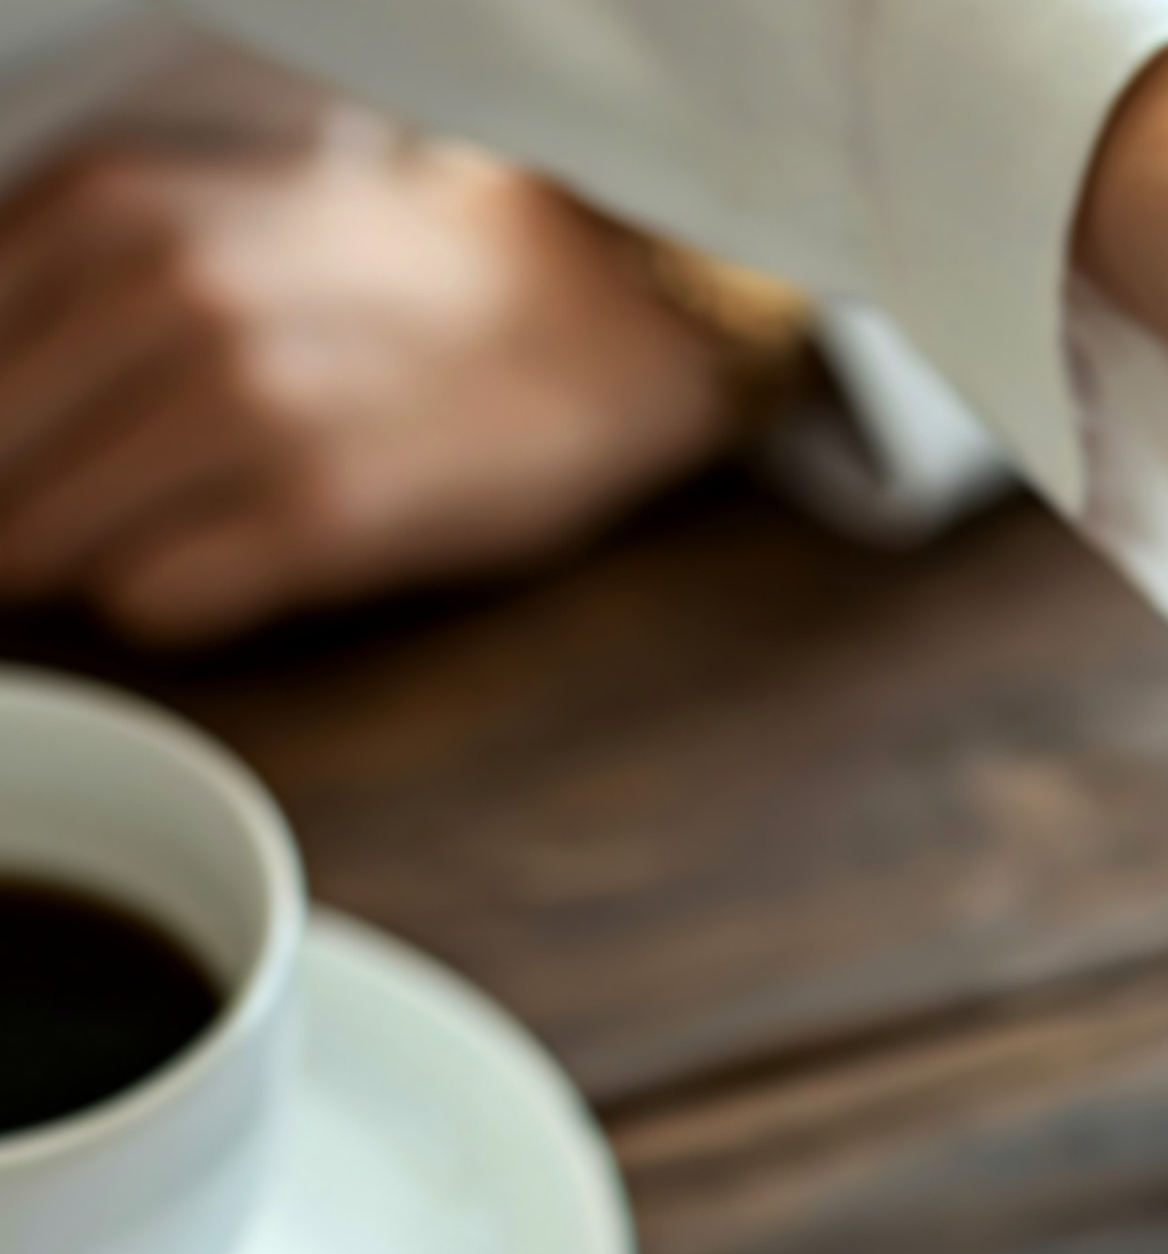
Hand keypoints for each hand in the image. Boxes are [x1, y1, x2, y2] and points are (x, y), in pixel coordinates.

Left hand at [0, 140, 747, 645]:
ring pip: (43, 545)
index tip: (27, 476)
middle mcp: (163, 296)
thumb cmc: (387, 289)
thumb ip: (64, 298)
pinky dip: (159, 606)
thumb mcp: (188, 224)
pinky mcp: (314, 519)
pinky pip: (150, 605)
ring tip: (154, 544)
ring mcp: (240, 412)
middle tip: (61, 536)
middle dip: (10, 519)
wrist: (586, 321)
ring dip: (77, 569)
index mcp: (110, 210)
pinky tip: (221, 566)